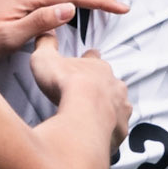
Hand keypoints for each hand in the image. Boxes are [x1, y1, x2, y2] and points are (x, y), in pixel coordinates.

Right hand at [29, 34, 131, 154]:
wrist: (83, 117)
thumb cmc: (65, 86)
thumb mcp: (45, 59)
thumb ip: (45, 44)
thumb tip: (45, 33)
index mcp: (97, 66)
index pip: (94, 57)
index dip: (89, 58)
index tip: (88, 58)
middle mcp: (114, 84)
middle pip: (110, 82)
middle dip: (101, 86)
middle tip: (88, 94)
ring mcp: (121, 107)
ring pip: (119, 104)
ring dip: (110, 108)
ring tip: (97, 116)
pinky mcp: (122, 129)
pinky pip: (119, 129)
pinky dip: (112, 131)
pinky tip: (103, 135)